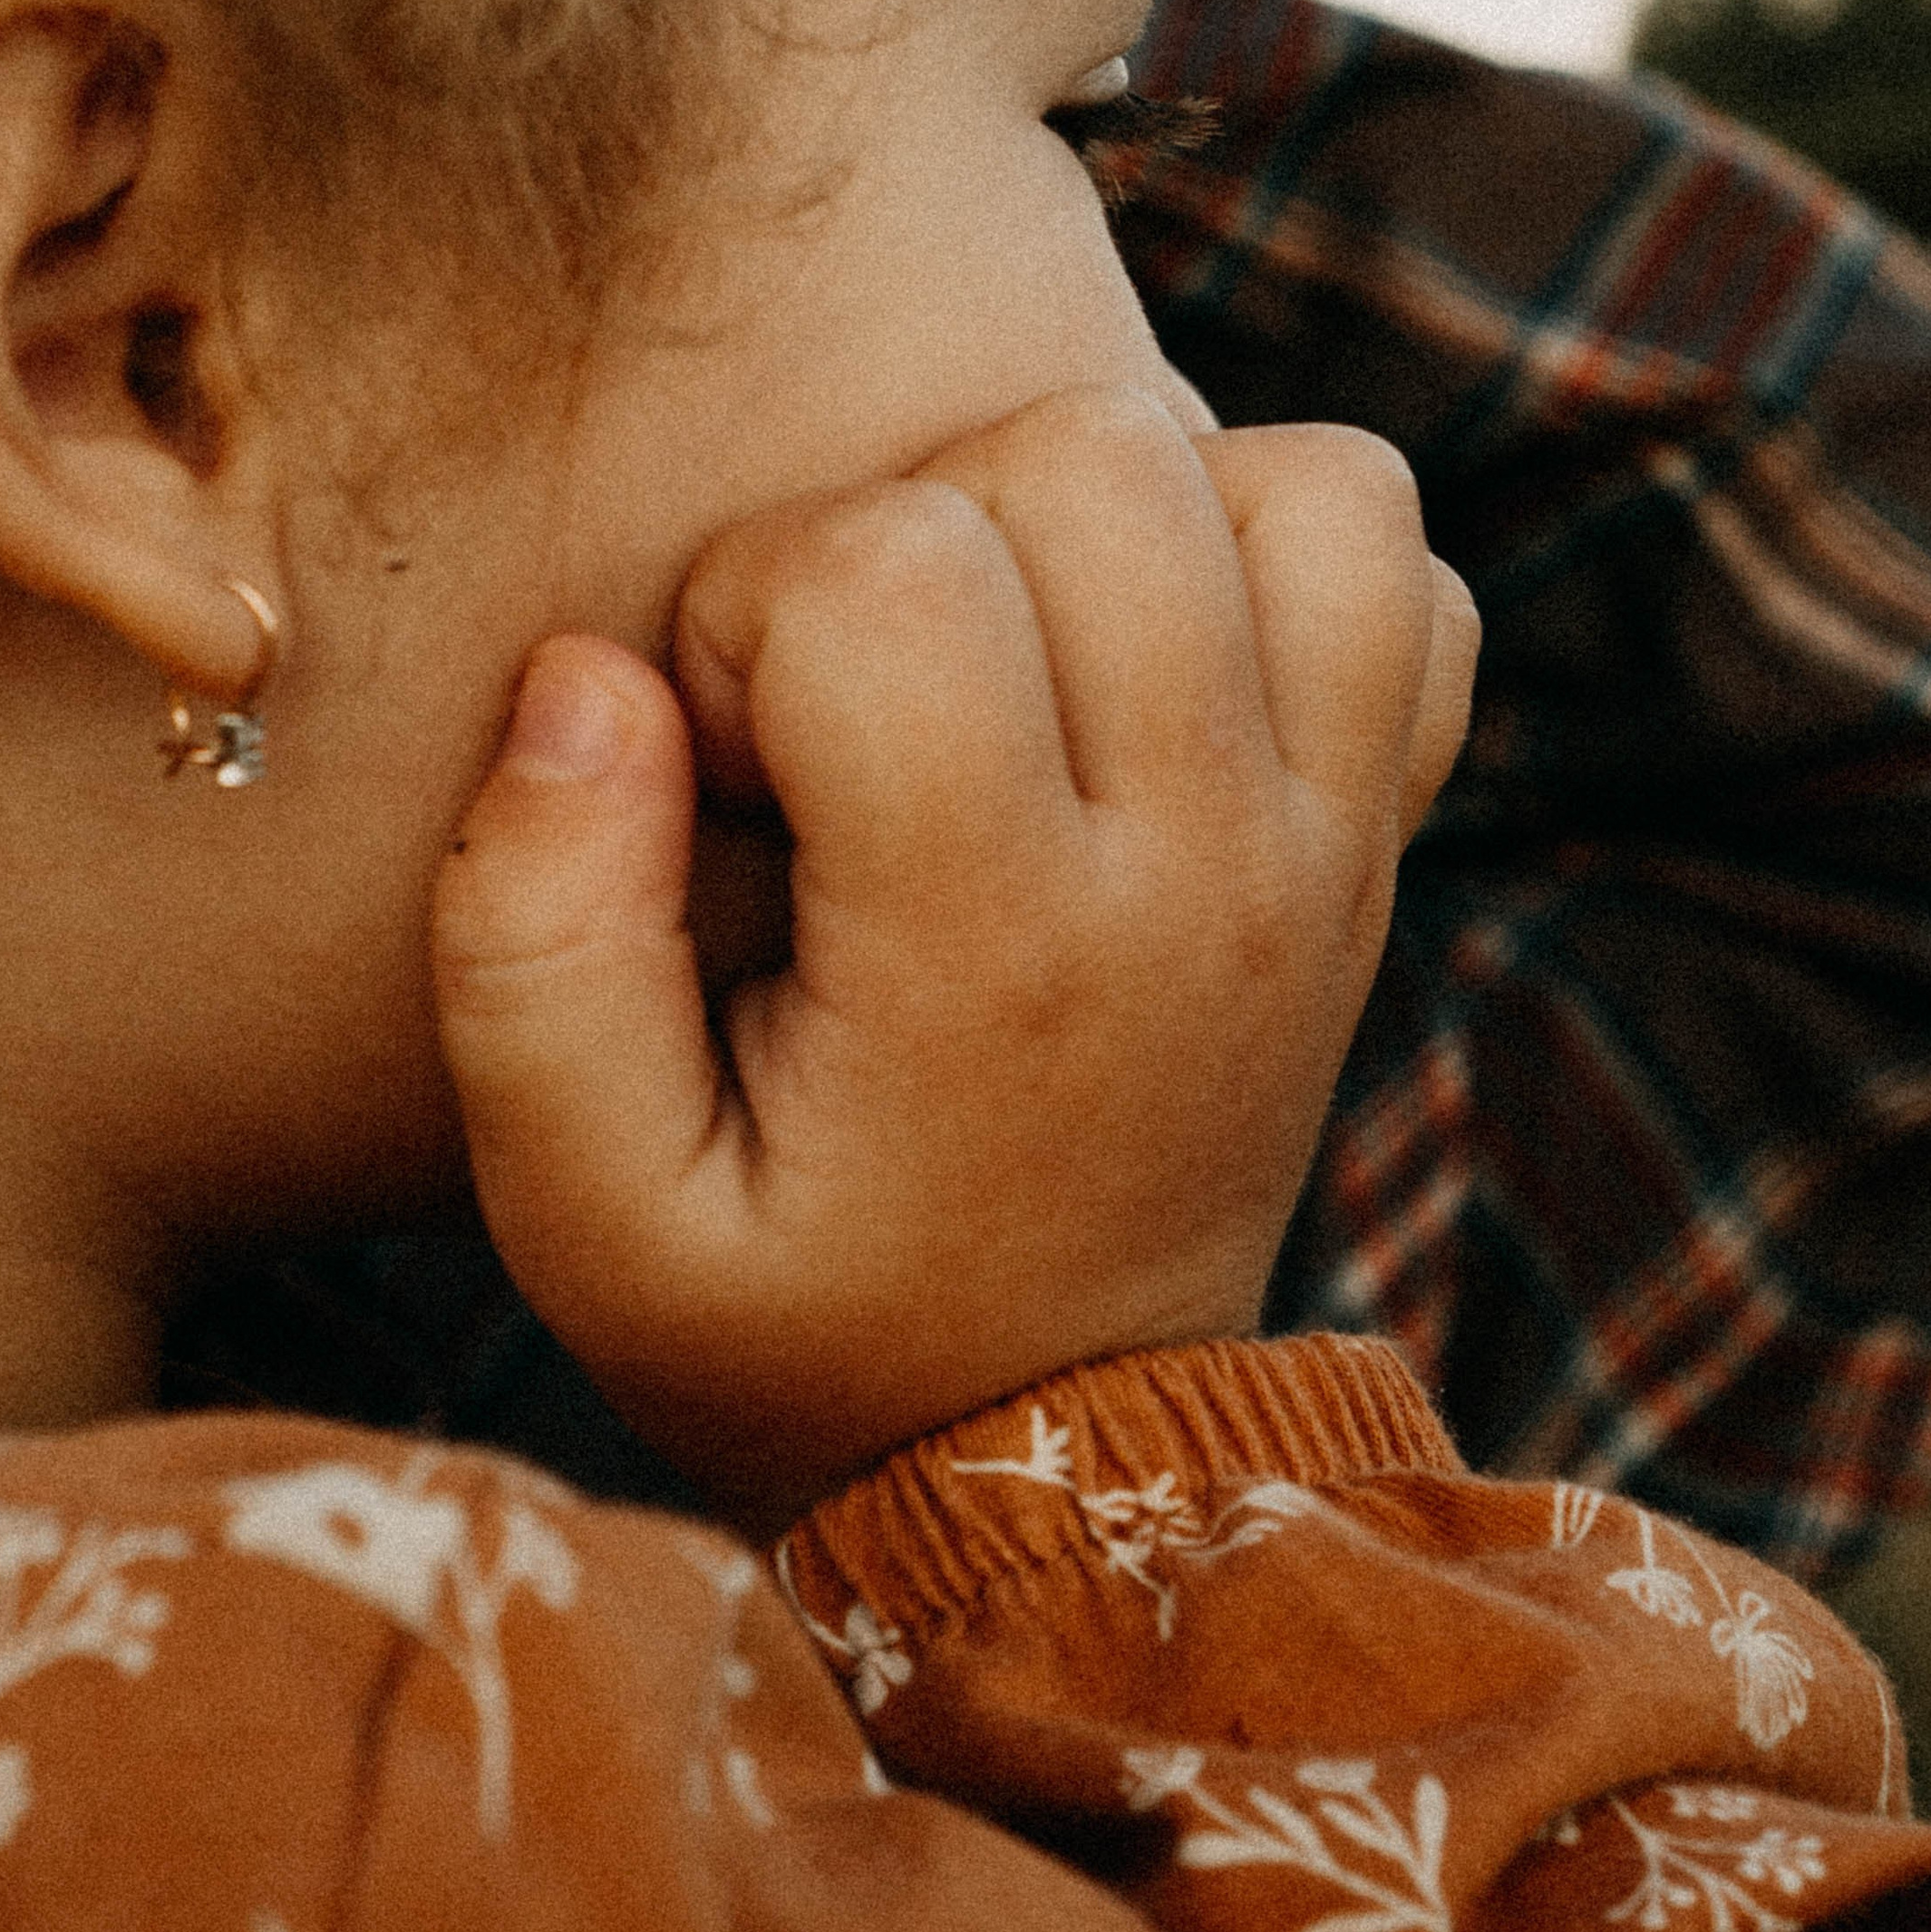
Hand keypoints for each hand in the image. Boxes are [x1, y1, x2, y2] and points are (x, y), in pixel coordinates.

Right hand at [431, 393, 1475, 1530]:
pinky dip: (1271, 557)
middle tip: (852, 716)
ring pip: (1294, 472)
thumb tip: (589, 678)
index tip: (733, 769)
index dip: (747, 612)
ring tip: (1000, 665)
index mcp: (999, 944)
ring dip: (1110, 516)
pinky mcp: (1380, 824)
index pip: (885, 572)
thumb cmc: (787, 1316)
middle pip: (1092, 463)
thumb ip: (534, 944)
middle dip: (914, 528)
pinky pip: (1396, 559)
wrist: (1056, 1468)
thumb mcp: (582, 1210)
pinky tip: (1140, 674)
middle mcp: (1206, 864)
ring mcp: (1329, 838)